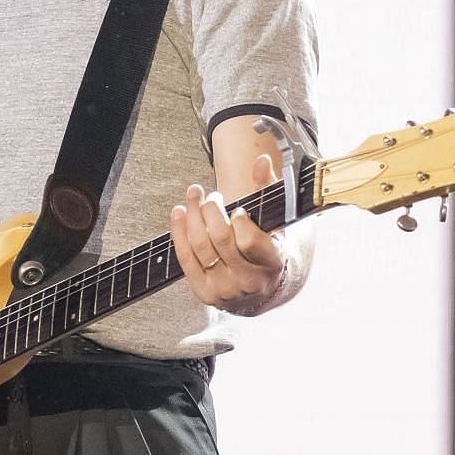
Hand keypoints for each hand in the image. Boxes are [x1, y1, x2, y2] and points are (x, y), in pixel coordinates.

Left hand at [170, 153, 286, 315]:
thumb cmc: (268, 249)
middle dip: (211, 210)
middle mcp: (248, 280)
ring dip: (192, 215)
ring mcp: (224, 289)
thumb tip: (262, 162)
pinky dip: (179, 232)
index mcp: (272, 263)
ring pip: (200, 246)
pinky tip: (180, 213)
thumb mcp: (275, 221)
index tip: (238, 209)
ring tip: (194, 197)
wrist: (262, 288)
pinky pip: (185, 258)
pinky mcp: (204, 292)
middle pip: (220, 239)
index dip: (239, 221)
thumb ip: (268, 189)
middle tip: (213, 197)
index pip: (249, 241)